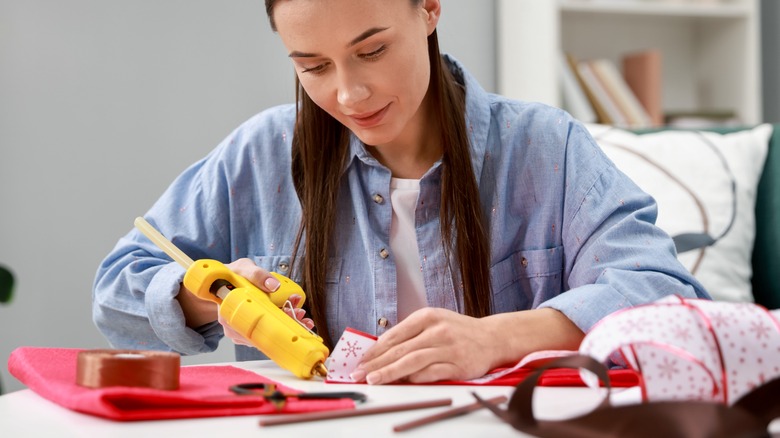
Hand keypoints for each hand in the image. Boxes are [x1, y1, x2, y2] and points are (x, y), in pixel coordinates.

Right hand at [218, 258, 314, 345]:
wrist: (223, 280)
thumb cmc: (231, 275)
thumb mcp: (243, 268)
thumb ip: (257, 274)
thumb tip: (274, 285)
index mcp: (229, 313)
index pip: (254, 323)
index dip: (276, 320)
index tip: (293, 312)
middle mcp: (233, 327)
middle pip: (262, 332)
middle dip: (286, 324)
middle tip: (301, 314)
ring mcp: (241, 331)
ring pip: (266, 333)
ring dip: (286, 325)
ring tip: (302, 316)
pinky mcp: (249, 330)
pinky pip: (265, 331)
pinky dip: (280, 324)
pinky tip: (293, 317)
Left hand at [351, 308, 501, 384]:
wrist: (492, 338)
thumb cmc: (458, 331)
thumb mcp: (434, 323)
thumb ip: (410, 334)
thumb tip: (381, 352)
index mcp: (427, 316)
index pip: (394, 335)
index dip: (375, 350)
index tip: (360, 361)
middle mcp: (437, 330)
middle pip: (400, 349)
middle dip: (376, 363)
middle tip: (359, 374)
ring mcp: (448, 348)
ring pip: (412, 362)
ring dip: (390, 372)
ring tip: (374, 379)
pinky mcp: (458, 365)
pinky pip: (431, 373)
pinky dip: (415, 378)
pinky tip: (403, 382)